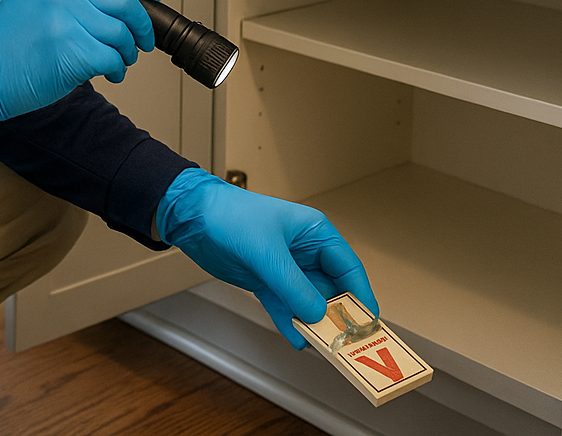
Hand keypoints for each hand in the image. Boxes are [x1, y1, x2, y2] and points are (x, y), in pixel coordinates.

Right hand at [0, 0, 158, 137]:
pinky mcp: (73, 52)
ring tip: (119, 61)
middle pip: (125, 2)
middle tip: (143, 39)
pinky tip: (110, 73)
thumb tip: (116, 1)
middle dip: (142, 24)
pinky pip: (112, 58)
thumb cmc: (3, 43)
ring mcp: (68, 21)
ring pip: (121, 34)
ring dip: (127, 52)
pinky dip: (117, 69)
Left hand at [156, 168, 377, 349]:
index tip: (368, 321)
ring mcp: (285, 270)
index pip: (348, 268)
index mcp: (315, 233)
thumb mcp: (266, 250)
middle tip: (345, 341)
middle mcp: (305, 252)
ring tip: (320, 345)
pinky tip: (297, 339)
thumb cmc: (230, 215)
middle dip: (338, 315)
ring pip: (309, 303)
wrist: (192, 217)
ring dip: (313, 324)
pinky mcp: (266, 283)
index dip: (360, 295)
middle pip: (332, 289)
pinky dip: (290, 324)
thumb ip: (293, 284)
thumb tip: (317, 312)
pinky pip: (285, 308)